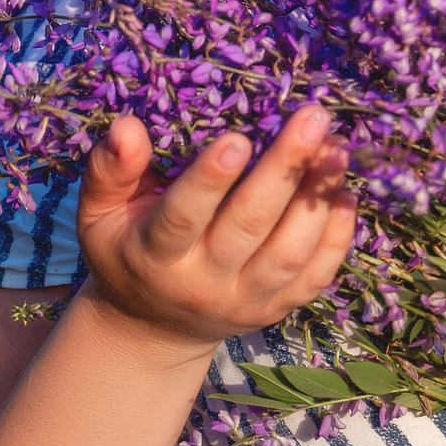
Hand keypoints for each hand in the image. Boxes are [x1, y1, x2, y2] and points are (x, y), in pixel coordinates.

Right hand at [75, 107, 357, 358]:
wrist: (152, 327)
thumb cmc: (127, 250)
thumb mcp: (98, 214)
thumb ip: (110, 170)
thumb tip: (128, 125)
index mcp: (154, 256)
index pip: (183, 218)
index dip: (210, 180)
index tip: (238, 137)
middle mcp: (203, 282)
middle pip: (249, 226)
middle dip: (284, 170)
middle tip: (312, 118)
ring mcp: (246, 300)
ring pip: (290, 252)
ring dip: (317, 199)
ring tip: (336, 148)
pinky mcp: (277, 307)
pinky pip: (315, 275)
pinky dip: (337, 236)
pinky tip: (346, 191)